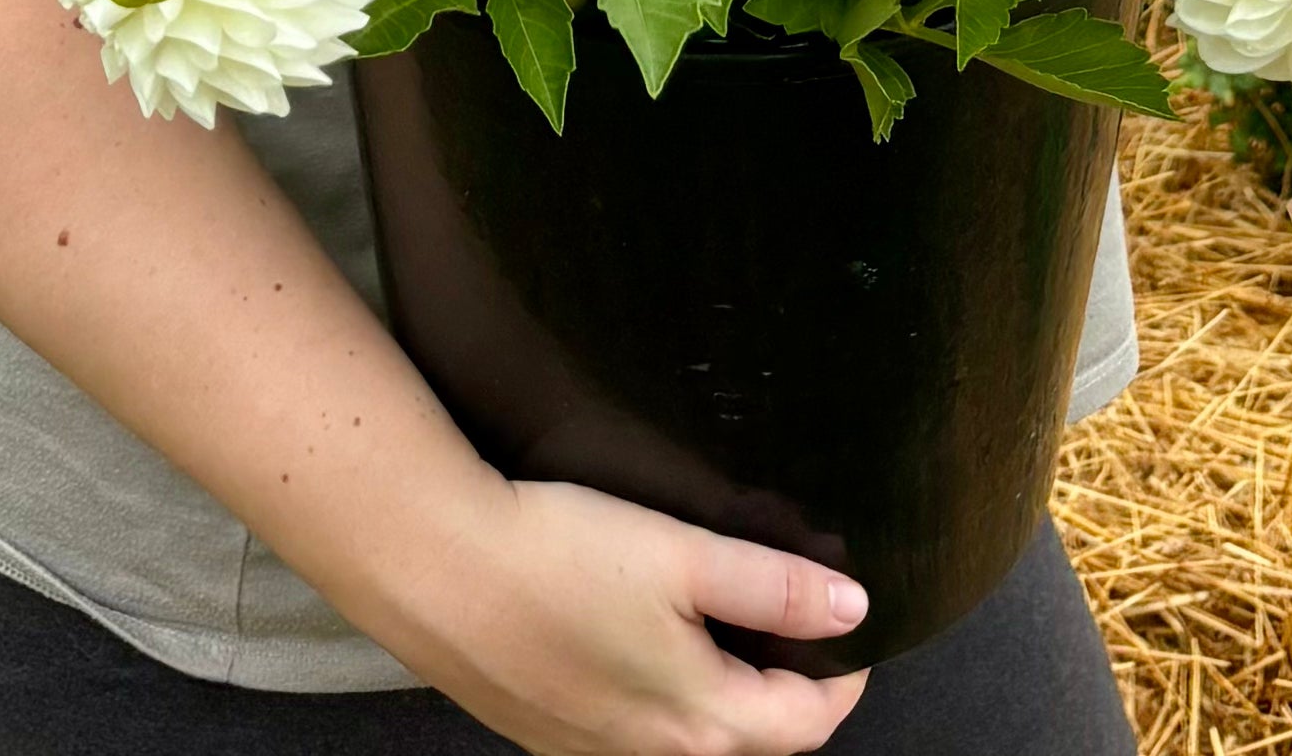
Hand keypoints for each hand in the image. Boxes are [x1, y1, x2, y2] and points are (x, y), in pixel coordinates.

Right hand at [370, 473, 869, 755]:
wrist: (437, 570)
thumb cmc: (563, 556)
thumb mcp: (687, 556)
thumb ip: (776, 588)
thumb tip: (854, 610)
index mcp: (697, 721)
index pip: (808, 723)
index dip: (846, 673)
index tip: (855, 621)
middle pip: (754, 738)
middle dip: (793, 685)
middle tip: (803, 611)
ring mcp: (594, 753)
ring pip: (694, 737)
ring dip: (730, 689)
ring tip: (737, 614)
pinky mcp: (553, 734)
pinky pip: (638, 730)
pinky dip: (671, 691)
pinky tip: (655, 632)